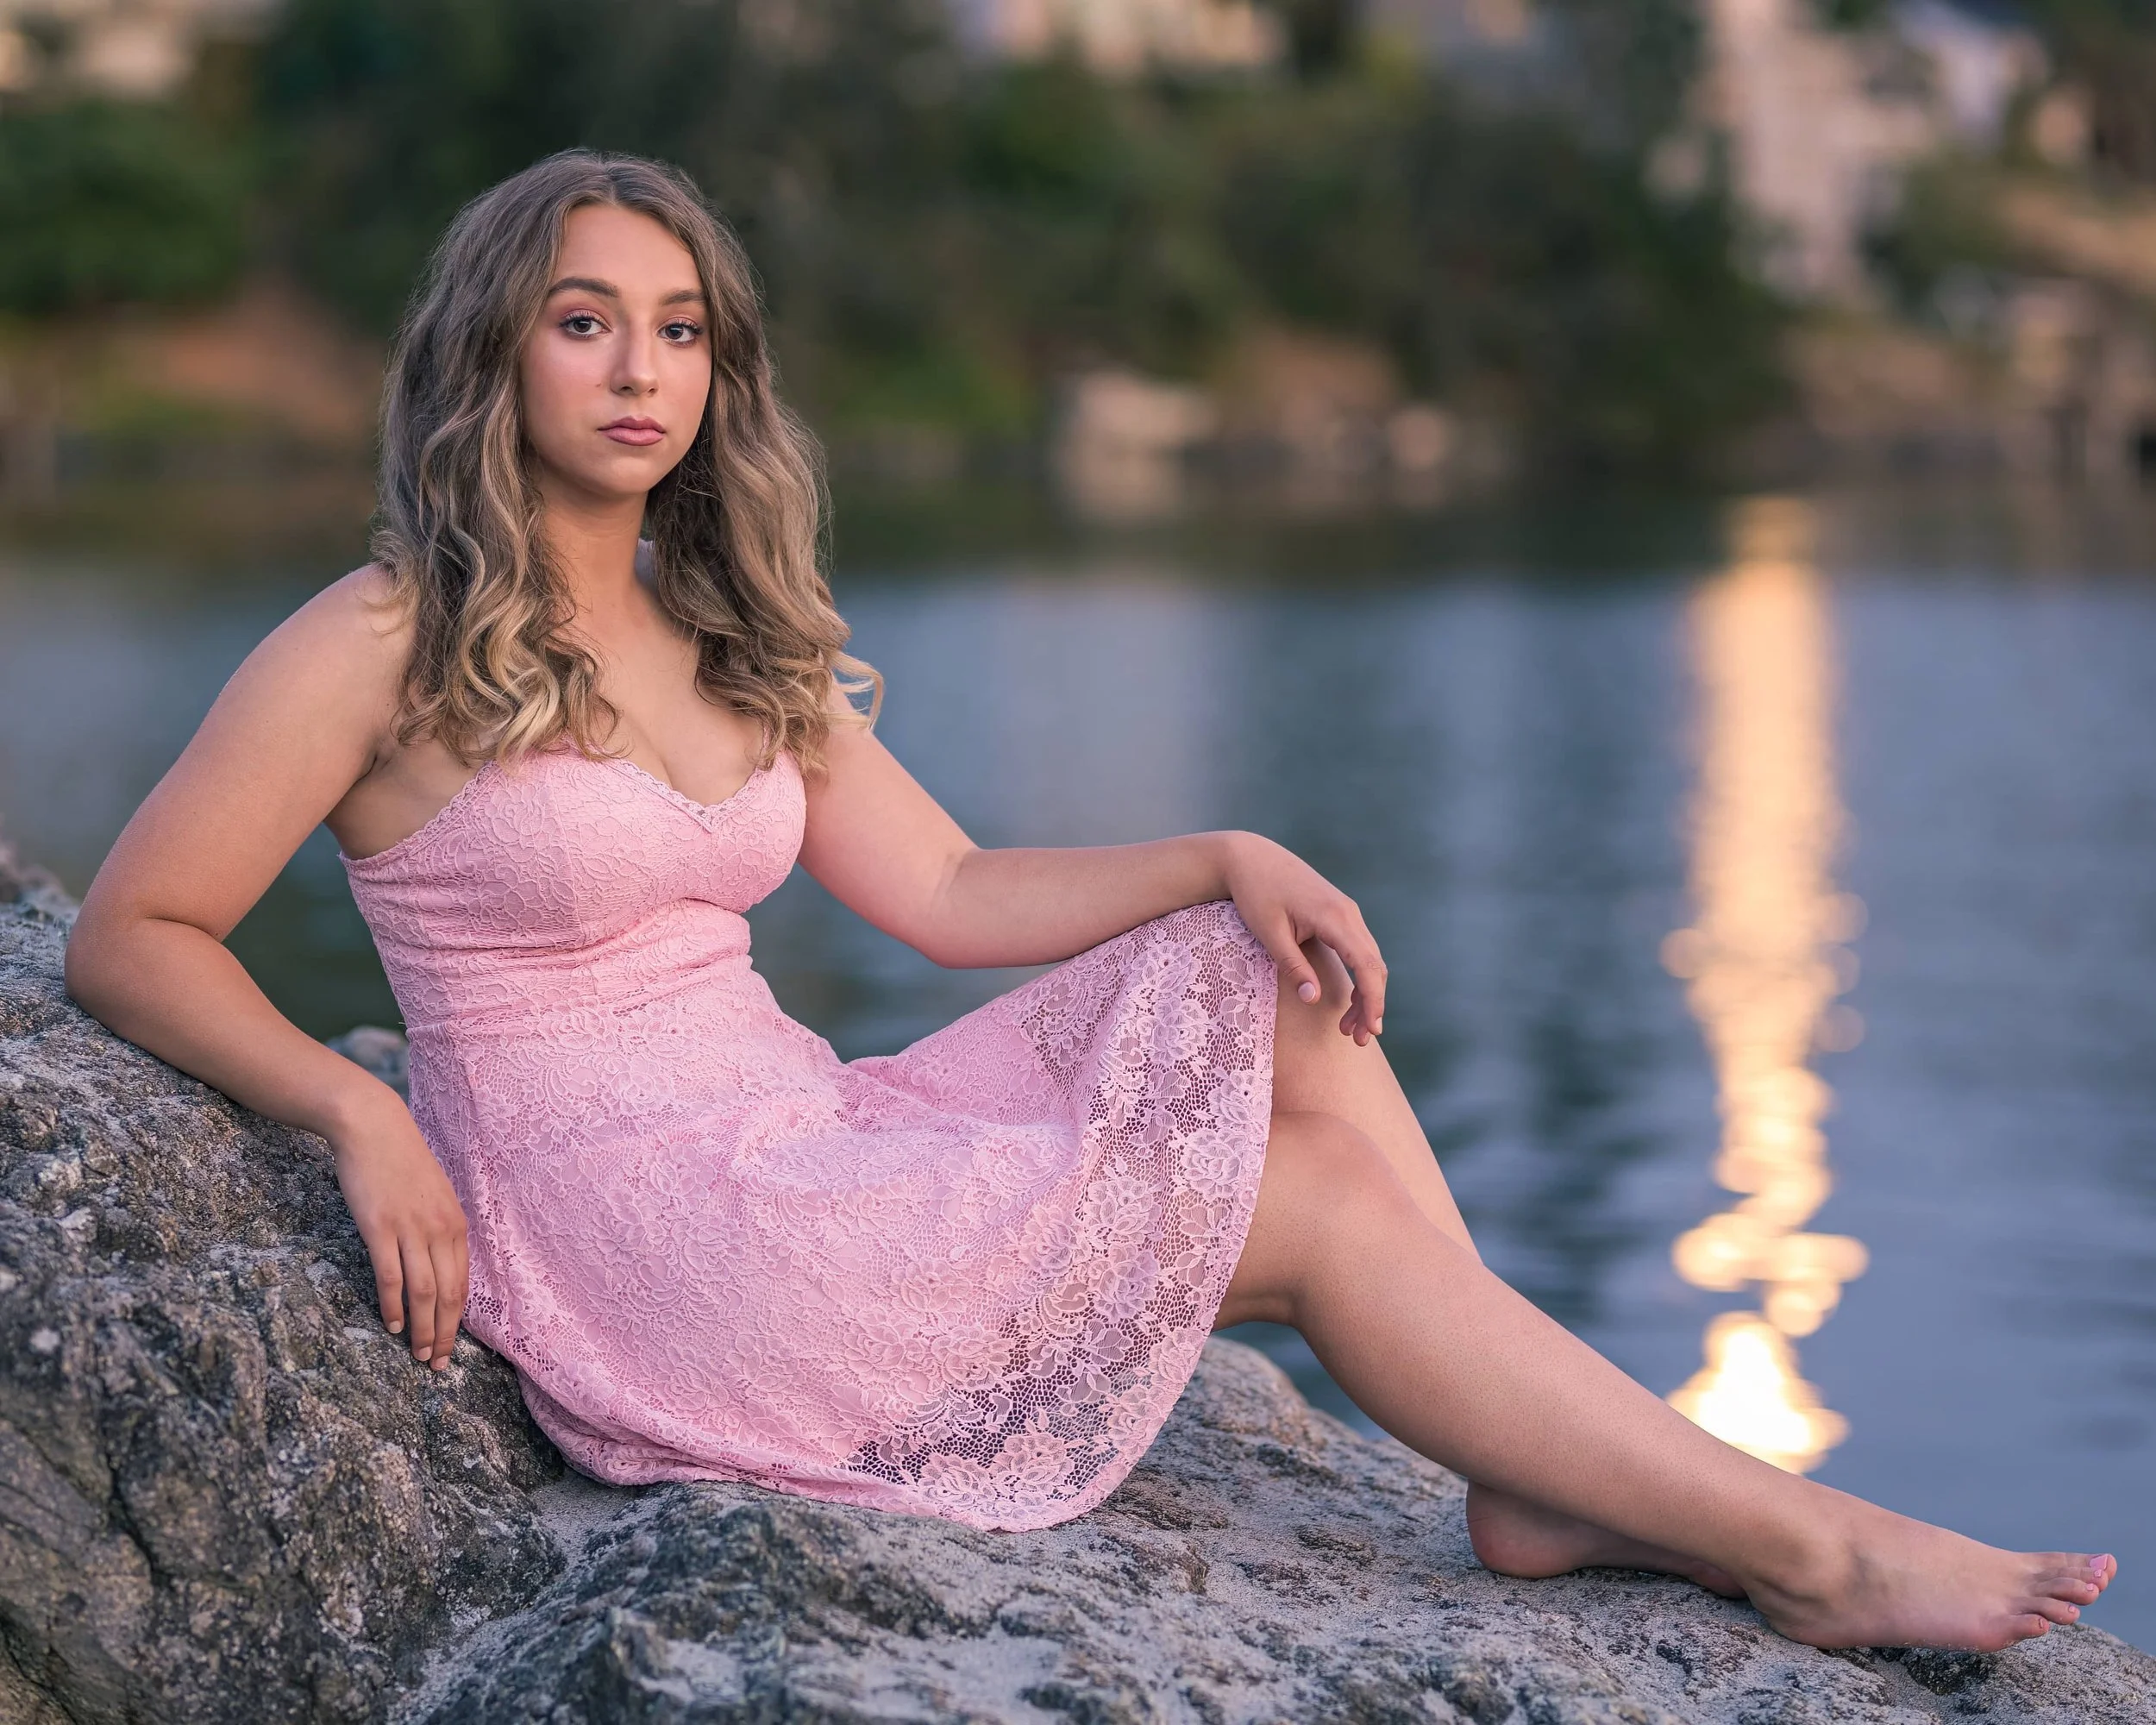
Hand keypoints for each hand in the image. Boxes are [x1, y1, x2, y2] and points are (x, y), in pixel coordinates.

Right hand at [329, 1095, 469, 1371]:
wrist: (374, 1127)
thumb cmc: (401, 1162)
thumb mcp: (433, 1195)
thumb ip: (438, 1229)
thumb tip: (439, 1264)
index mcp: (456, 1224)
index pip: (463, 1284)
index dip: (459, 1320)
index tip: (454, 1347)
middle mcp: (440, 1229)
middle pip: (449, 1293)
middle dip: (446, 1334)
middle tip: (438, 1365)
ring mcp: (411, 1228)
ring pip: (424, 1291)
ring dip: (423, 1328)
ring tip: (419, 1355)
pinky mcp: (381, 1227)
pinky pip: (391, 1275)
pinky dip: (393, 1304)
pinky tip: (393, 1324)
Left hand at [1220, 833, 1387, 1044]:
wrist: (1251, 857)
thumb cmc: (1255, 893)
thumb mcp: (1269, 933)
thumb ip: (1293, 966)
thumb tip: (1314, 999)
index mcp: (1334, 917)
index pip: (1366, 965)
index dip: (1372, 1000)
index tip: (1370, 1029)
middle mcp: (1349, 913)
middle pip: (1374, 966)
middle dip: (1371, 1005)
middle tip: (1357, 1040)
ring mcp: (1347, 912)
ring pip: (1370, 959)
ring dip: (1365, 993)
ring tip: (1348, 1028)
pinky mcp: (1340, 913)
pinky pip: (1360, 949)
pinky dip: (1359, 976)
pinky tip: (1348, 999)